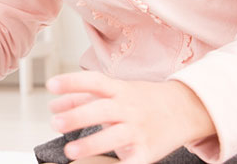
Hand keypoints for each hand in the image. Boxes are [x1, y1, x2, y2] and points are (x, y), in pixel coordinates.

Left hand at [47, 72, 215, 163]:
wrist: (185, 108)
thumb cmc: (140, 99)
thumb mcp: (115, 90)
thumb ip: (83, 96)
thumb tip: (53, 105)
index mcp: (118, 90)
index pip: (93, 81)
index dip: (72, 82)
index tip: (51, 85)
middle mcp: (128, 107)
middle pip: (101, 110)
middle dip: (77, 116)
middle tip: (55, 123)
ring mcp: (139, 129)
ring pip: (114, 136)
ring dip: (91, 144)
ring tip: (69, 150)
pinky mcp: (148, 150)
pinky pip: (133, 160)